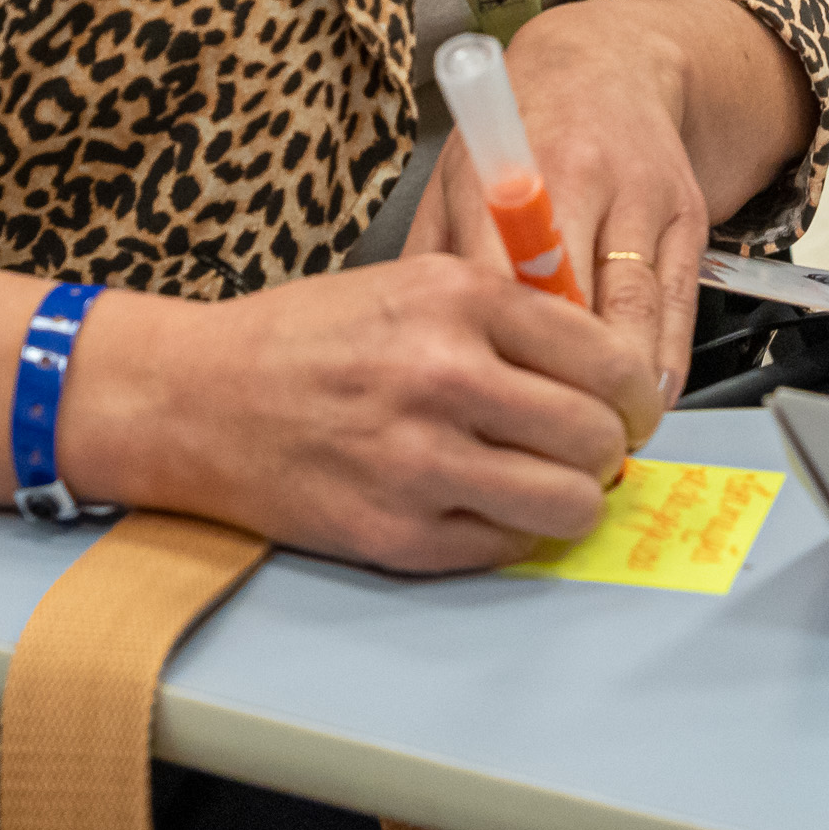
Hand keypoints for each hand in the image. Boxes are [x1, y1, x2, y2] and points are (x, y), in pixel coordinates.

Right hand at [62, 259, 649, 572]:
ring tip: (545, 481)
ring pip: (568, 504)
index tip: (630, 404)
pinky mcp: (396, 532)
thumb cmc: (304, 336)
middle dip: (606, 448)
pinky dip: (509, 532)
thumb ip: (505, 312)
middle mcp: (445, 376)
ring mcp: (420, 461)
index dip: (633, 391)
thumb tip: (599, 362)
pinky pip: (504, 547)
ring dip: (571, 499)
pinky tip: (482, 503)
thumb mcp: (411, 281)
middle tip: (588, 447)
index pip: (605, 357)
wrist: (195, 397)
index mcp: (457, 297)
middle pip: (596, 437)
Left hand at [400, 0, 708, 426]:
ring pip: (639, 312)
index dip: (500, 359)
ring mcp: (641, 197)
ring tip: (602, 439)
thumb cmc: (521, 131)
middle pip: (580, 306)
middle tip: (553, 450)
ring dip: (624, 388)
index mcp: (509, 172)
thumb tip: (406, 348)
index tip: (490, 417)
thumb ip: (434, 256)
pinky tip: (646, 400)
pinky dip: (666, 362)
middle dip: (570, 388)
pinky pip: (679, 306)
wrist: (607, 64)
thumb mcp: (456, 175)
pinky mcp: (687, 215)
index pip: (502, 283)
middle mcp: (582, 178)